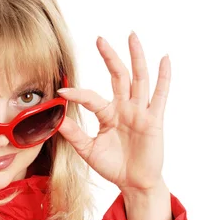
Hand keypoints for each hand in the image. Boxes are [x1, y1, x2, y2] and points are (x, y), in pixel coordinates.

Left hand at [57, 31, 170, 192]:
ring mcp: (139, 112)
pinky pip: (160, 95)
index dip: (77, 94)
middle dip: (109, 57)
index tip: (61, 90)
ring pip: (138, 79)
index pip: (91, 98)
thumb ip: (74, 135)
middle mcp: (124, 108)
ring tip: (131, 36)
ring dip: (135, 57)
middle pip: (117, 76)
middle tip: (99, 39)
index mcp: (108, 114)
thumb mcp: (89, 150)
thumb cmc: (113, 166)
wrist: (133, 183)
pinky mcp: (154, 120)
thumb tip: (56, 120)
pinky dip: (164, 77)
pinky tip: (164, 58)